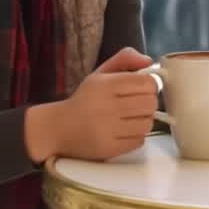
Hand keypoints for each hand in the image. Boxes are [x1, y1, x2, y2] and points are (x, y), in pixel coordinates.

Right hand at [26, 47, 157, 162]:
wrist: (58, 128)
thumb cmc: (85, 99)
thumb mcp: (100, 73)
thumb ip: (125, 59)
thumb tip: (149, 61)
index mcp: (105, 84)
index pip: (147, 83)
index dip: (151, 85)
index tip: (143, 88)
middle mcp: (106, 106)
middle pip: (150, 103)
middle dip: (148, 102)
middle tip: (137, 104)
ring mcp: (108, 129)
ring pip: (147, 123)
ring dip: (144, 120)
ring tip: (130, 118)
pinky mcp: (109, 149)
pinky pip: (139, 140)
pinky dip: (136, 136)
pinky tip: (124, 131)